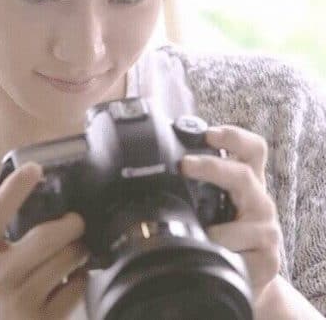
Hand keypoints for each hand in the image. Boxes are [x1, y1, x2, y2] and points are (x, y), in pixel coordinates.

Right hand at [0, 163, 88, 319]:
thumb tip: (37, 200)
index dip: (15, 188)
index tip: (35, 169)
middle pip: (45, 236)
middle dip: (71, 224)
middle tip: (76, 221)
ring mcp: (21, 300)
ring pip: (67, 261)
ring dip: (79, 251)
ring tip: (76, 250)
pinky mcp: (44, 319)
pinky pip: (75, 288)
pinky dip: (80, 279)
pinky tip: (73, 278)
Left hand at [180, 125, 282, 302]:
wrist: (243, 278)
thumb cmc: (220, 237)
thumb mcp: (205, 209)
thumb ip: (189, 190)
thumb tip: (142, 170)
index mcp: (244, 183)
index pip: (250, 150)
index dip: (233, 137)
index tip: (208, 133)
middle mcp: (258, 201)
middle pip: (244, 174)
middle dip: (212, 167)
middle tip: (185, 164)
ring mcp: (267, 229)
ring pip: (245, 222)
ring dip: (216, 230)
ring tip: (198, 235)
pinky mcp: (268, 258)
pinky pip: (241, 254)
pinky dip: (222, 255)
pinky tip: (212, 258)